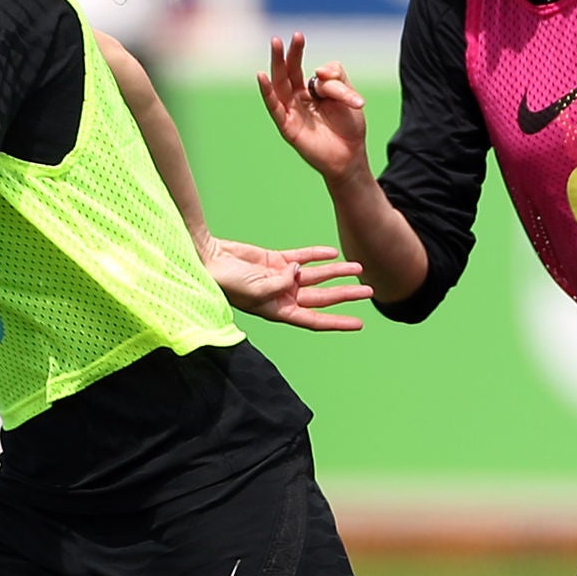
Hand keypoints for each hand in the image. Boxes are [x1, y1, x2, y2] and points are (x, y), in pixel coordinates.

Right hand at [207, 238, 371, 332]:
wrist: (208, 261)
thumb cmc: (227, 283)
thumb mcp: (256, 289)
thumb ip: (281, 281)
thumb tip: (299, 270)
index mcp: (279, 311)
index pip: (315, 320)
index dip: (337, 322)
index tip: (359, 323)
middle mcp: (283, 296)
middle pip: (322, 297)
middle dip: (345, 294)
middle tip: (368, 291)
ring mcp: (280, 278)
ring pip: (316, 276)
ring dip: (336, 272)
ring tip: (358, 267)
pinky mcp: (274, 260)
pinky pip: (301, 257)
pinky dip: (316, 254)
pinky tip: (333, 252)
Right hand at [259, 35, 371, 183]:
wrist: (352, 155)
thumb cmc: (349, 126)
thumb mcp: (348, 95)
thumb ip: (337, 79)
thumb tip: (318, 71)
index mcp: (310, 91)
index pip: (301, 68)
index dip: (298, 52)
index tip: (298, 36)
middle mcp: (297, 99)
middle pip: (287, 73)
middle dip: (284, 55)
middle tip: (279, 38)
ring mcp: (291, 112)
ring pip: (279, 86)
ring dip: (275, 66)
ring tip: (273, 47)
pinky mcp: (287, 126)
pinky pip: (275, 107)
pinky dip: (267, 92)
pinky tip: (262, 76)